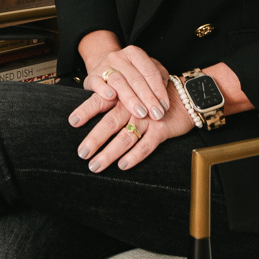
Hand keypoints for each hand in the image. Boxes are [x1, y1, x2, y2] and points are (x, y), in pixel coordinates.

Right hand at [74, 31, 173, 122]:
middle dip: (148, 98)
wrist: (105, 68)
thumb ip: (159, 81)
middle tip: (156, 115)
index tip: (165, 107)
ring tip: (141, 113)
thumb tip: (163, 101)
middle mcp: (118, 57)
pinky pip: (97, 82)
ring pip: (118, 81)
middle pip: (135, 78)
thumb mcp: (148, 73)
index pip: (150, 71)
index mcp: (134, 53)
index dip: (159, 90)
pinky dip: (103, 90)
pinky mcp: (91, 77)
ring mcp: (103, 66)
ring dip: (131, 99)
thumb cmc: (133, 74)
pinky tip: (111, 97)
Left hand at [74, 84, 194, 171]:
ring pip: (125, 138)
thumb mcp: (132, 93)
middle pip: (110, 123)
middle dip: (94, 139)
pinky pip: (146, 146)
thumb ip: (114, 100)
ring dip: (109, 153)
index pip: (100, 101)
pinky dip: (134, 156)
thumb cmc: (152, 97)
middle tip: (82, 153)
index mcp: (122, 96)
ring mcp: (147, 119)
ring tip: (95, 165)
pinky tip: (122, 165)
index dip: (86, 111)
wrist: (185, 96)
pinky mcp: (161, 130)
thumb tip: (88, 112)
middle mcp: (132, 107)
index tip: (72, 122)